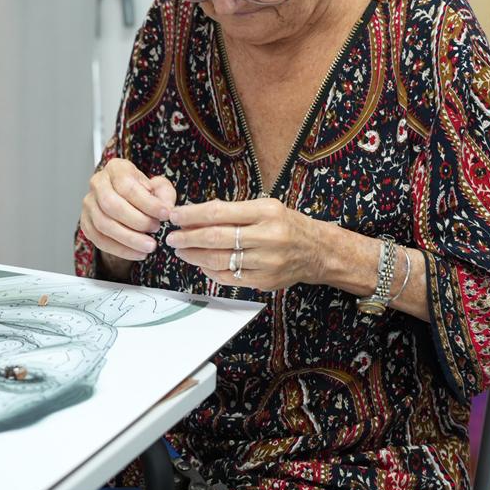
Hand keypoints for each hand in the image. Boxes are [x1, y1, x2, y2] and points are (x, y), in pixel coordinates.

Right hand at [80, 158, 175, 263]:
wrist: (128, 202)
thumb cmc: (143, 192)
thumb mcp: (159, 187)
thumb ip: (165, 195)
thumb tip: (166, 208)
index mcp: (115, 169)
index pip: (127, 186)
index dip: (147, 202)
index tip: (165, 214)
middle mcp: (98, 184)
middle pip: (111, 205)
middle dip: (137, 221)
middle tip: (156, 229)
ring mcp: (89, 204)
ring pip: (103, 225)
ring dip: (129, 239)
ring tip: (149, 245)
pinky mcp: (86, 223)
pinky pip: (99, 240)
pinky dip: (120, 250)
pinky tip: (138, 253)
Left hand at [166, 198, 323, 291]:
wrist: (317, 251)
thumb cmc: (286, 225)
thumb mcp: (265, 208)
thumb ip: (233, 211)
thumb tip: (195, 215)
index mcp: (266, 212)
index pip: (219, 212)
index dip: (192, 215)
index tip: (175, 216)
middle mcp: (268, 236)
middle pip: (216, 238)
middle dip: (188, 238)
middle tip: (172, 237)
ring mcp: (267, 262)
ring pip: (220, 260)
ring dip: (194, 256)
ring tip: (181, 250)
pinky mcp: (265, 281)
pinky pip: (229, 277)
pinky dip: (210, 271)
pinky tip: (201, 263)